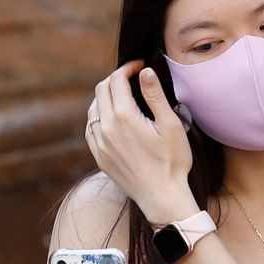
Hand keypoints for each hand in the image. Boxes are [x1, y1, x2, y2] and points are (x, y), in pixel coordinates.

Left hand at [85, 61, 198, 224]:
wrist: (162, 197)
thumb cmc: (172, 161)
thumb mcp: (170, 125)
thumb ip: (155, 95)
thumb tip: (145, 72)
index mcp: (124, 116)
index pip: (117, 80)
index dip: (128, 68)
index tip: (139, 67)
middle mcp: (106, 128)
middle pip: (101, 90)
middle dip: (115, 79)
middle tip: (132, 78)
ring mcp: (99, 143)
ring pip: (93, 108)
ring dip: (105, 96)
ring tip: (123, 96)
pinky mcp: (99, 156)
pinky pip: (90, 128)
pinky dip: (98, 116)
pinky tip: (111, 118)